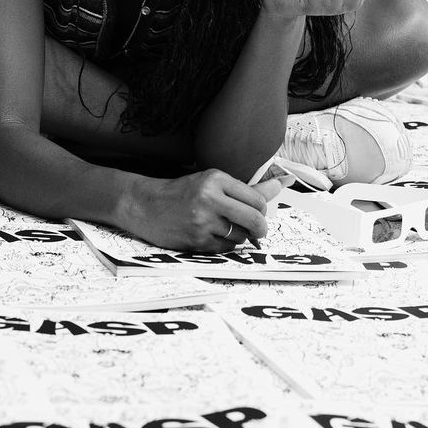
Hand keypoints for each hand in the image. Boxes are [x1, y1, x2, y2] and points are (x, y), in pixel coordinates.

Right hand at [122, 170, 282, 251]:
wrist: (145, 205)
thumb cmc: (182, 192)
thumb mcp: (212, 182)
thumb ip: (247, 188)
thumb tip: (282, 184)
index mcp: (215, 179)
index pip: (257, 198)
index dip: (262, 209)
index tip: (259, 212)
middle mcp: (210, 198)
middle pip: (255, 219)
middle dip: (261, 228)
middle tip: (258, 229)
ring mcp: (202, 221)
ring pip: (241, 236)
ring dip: (241, 236)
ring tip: (226, 228)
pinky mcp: (196, 240)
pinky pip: (226, 248)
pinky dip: (226, 245)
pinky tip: (213, 236)